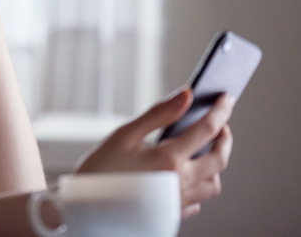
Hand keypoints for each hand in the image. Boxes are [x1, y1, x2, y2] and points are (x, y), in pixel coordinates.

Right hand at [74, 88, 234, 218]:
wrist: (84, 208)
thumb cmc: (99, 170)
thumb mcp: (124, 135)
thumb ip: (159, 114)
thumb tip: (186, 96)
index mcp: (169, 159)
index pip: (207, 129)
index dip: (220, 110)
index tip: (225, 98)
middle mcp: (180, 182)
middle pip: (219, 159)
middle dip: (225, 139)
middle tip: (220, 124)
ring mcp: (177, 201)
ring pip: (213, 184)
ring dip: (214, 166)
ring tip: (202, 152)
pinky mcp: (171, 214)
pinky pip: (196, 202)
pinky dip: (197, 187)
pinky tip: (184, 177)